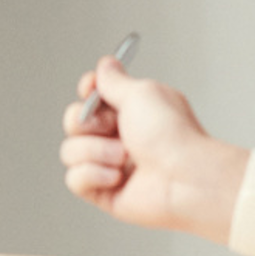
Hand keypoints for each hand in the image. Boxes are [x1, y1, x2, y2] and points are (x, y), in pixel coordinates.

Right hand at [60, 58, 247, 245]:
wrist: (184, 177)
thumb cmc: (172, 134)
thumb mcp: (141, 93)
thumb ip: (115, 81)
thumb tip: (105, 64)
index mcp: (132, 110)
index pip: (93, 95)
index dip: (88, 90)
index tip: (90, 87)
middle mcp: (119, 135)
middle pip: (74, 121)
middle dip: (88, 123)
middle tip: (113, 127)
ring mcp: (109, 164)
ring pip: (70, 151)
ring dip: (97, 151)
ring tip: (126, 157)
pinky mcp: (103, 191)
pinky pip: (75, 179)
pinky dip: (94, 175)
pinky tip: (118, 177)